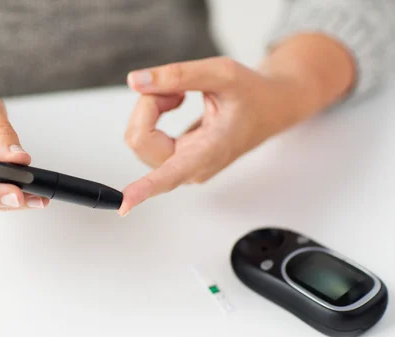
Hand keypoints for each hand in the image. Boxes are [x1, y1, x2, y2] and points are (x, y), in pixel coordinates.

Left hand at [119, 57, 319, 215]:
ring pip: (138, 138)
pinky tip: (174, 102)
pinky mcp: (173, 160)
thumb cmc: (252, 94)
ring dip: (150, 108)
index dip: (144, 190)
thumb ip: (178, 75)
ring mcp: (181, 167)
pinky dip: (151, 113)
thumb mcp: (221, 73)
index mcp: (209, 153)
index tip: (124, 205)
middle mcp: (192, 168)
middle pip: (140, 140)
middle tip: (176, 89)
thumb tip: (135, 81)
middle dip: (148, 106)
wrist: (270, 108)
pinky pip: (143, 137)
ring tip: (178, 95)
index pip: (170, 175)